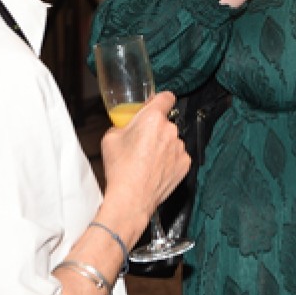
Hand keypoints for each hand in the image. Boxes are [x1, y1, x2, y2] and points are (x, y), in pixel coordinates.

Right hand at [99, 92, 190, 218]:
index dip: (160, 101)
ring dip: (163, 145)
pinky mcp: (185, 163)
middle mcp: (171, 130)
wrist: (131, 198)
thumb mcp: (110, 138)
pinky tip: (156, 169)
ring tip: (147, 161)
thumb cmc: (120, 168)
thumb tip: (126, 125)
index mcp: (153, 118)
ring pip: (172, 140)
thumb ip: (122, 124)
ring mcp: (180, 147)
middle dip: (156, 129)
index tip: (155, 106)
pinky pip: (177, 155)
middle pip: (165, 122)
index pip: (166, 97)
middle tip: (141, 142)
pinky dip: (169, 160)